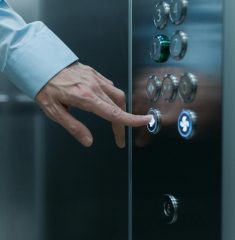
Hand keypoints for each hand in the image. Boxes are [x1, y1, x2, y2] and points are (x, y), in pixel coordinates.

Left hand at [36, 62, 150, 147]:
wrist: (41, 62)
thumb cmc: (45, 87)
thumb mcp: (55, 112)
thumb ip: (74, 127)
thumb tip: (88, 141)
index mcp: (86, 98)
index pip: (114, 112)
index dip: (131, 120)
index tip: (145, 122)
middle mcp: (94, 87)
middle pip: (119, 106)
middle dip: (123, 122)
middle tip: (118, 136)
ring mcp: (95, 78)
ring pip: (117, 94)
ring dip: (120, 109)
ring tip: (115, 121)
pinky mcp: (94, 73)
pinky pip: (109, 86)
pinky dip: (113, 97)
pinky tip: (107, 102)